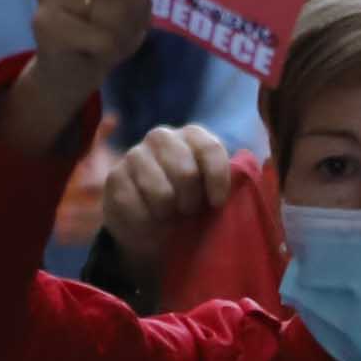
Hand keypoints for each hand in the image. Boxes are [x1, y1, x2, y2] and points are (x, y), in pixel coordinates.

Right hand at [97, 123, 238, 264]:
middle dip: (192, 201)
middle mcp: (162, 137)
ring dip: (169, 215)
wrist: (150, 223)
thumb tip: (247, 181)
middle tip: (190, 212)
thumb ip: (233, 182)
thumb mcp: (215, 191)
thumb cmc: (191, 202)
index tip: (218, 203)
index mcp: (193, 135)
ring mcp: (134, 155)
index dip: (217, 179)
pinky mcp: (113, 178)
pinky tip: (150, 224)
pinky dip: (147, 225)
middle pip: (186, 172)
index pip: (210, 149)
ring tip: (170, 217)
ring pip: (161, 193)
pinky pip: (135, 207)